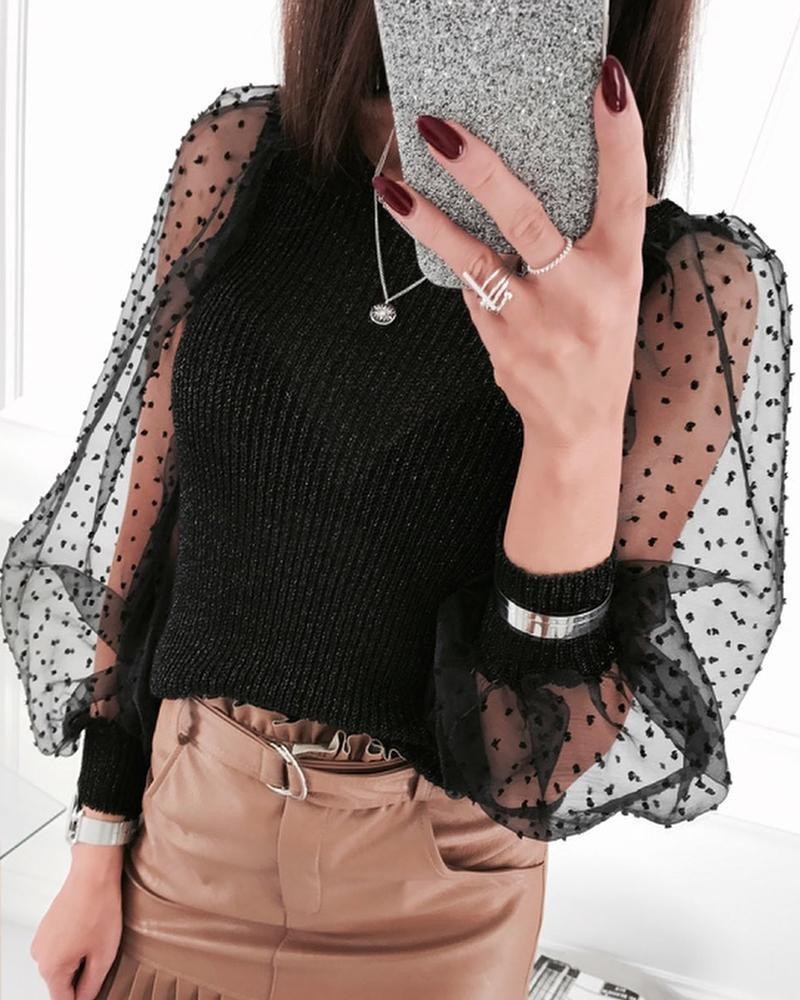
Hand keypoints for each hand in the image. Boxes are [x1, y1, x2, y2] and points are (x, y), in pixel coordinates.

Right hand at [30, 849, 124, 999]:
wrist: (94, 874)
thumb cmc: (99, 908)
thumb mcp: (103, 955)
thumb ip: (91, 986)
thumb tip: (85, 998)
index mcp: (51, 967)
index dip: (82, 997)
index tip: (93, 985)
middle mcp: (40, 956)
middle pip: (61, 983)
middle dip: (81, 977)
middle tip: (100, 957)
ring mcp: (42, 939)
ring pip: (62, 964)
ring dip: (79, 959)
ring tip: (97, 939)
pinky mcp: (47, 927)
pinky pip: (61, 947)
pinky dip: (75, 945)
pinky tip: (91, 930)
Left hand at [372, 55, 647, 453]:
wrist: (578, 426)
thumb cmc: (599, 345)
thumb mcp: (617, 289)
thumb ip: (590, 242)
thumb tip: (537, 182)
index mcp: (620, 269)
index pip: (625, 192)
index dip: (619, 137)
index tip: (604, 84)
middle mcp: (581, 294)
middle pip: (527, 221)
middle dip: (482, 172)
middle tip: (442, 132)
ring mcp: (536, 324)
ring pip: (476, 261)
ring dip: (430, 221)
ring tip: (390, 187)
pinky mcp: (501, 346)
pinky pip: (471, 293)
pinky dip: (459, 267)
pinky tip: (442, 244)